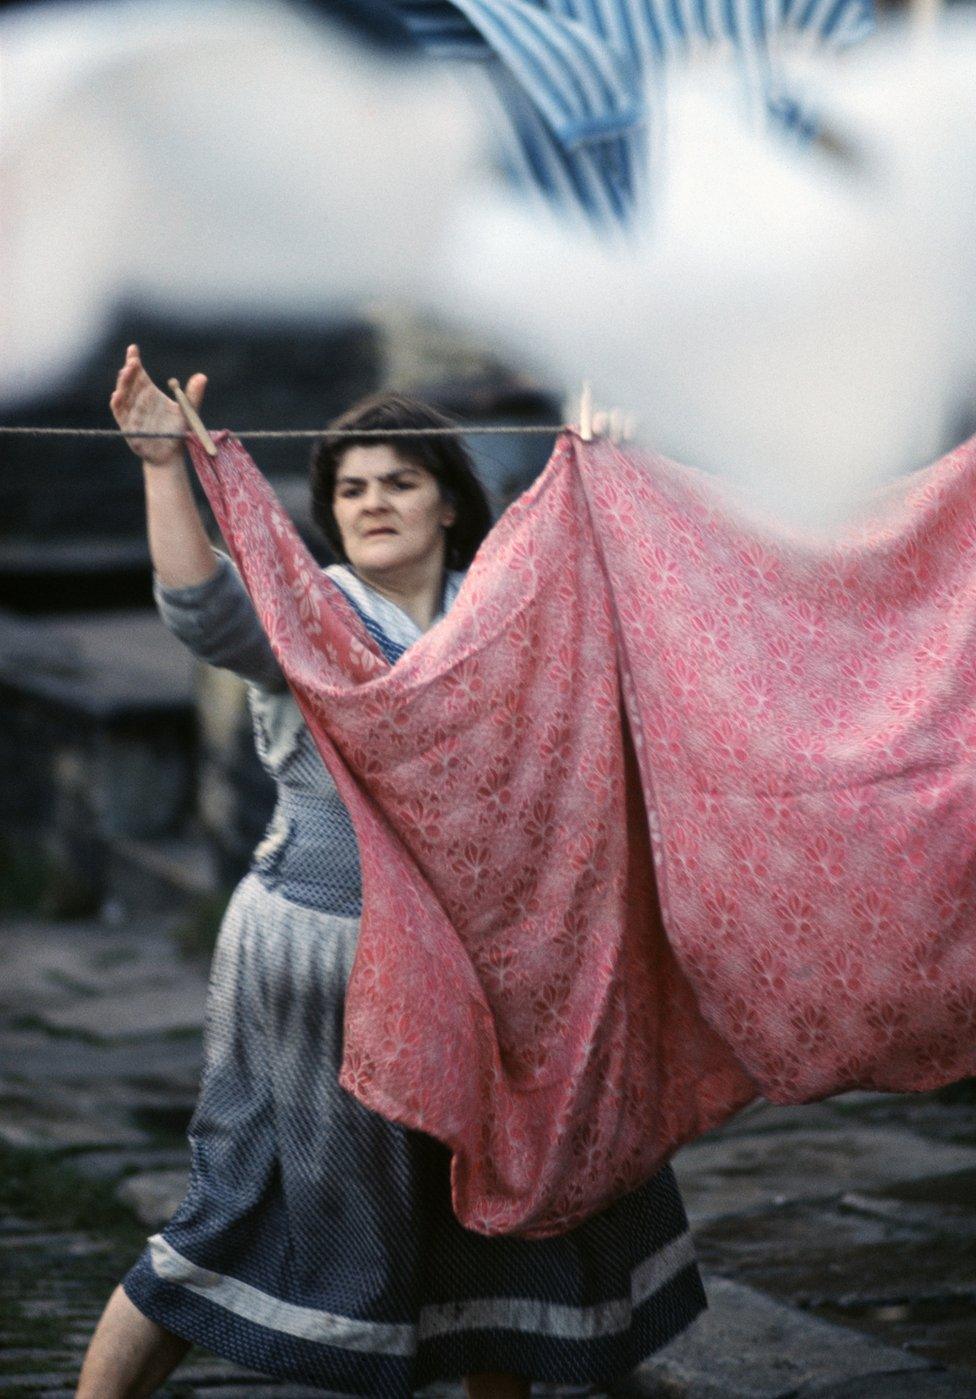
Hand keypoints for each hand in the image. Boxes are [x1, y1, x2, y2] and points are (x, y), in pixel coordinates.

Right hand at [109, 343, 206, 465]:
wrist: (170, 455)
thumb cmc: (177, 431)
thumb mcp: (188, 411)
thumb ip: (193, 395)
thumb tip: (202, 377)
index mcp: (150, 392)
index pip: (139, 373)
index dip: (134, 361)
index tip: (133, 348)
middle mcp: (138, 399)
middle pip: (129, 381)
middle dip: (129, 370)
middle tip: (133, 362)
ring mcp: (131, 412)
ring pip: (122, 394)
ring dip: (122, 384)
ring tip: (125, 373)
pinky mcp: (128, 426)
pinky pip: (119, 413)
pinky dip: (117, 404)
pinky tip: (117, 395)